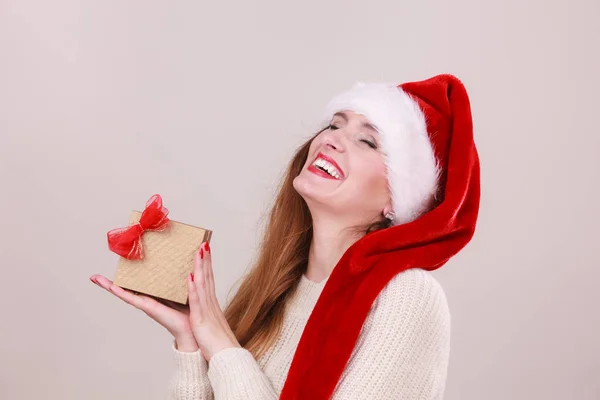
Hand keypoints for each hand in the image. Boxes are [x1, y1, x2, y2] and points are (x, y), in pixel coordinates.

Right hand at [89, 274, 198, 351]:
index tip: (114, 269)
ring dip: (109, 287)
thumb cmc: (189, 309)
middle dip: (109, 284)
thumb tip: (186, 263)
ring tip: (95, 279)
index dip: (125, 277)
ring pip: (123, 293)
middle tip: (94, 276)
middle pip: (125, 289)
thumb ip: (182, 278)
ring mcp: (144, 304)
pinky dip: (120, 292)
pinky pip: (131, 299)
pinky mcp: (147, 307)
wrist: (192, 328)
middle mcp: (146, 299)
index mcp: (153, 295)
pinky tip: (111, 287)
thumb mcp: (183, 289)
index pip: (137, 284)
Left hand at [187, 241, 241, 361]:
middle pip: (208, 277)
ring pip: (204, 284)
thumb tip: (204, 313)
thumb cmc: (219, 346)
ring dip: (201, 267)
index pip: (209, 280)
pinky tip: (191, 276)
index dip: (207, 265)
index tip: (205, 251)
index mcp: (212, 306)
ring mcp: (207, 311)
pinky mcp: (201, 319)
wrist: (227, 359)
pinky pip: (197, 301)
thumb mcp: (211, 327)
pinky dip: (194, 288)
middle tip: (203, 243)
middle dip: (205, 260)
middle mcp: (211, 304)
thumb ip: (206, 316)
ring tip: (198, 251)